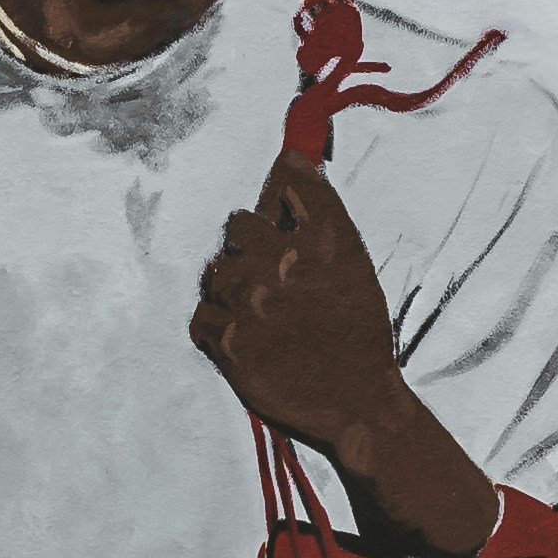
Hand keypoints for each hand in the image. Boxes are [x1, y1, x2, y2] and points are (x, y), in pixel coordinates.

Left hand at [191, 151, 406, 470]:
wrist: (357, 401)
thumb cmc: (355, 328)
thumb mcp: (352, 260)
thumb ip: (318, 207)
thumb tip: (288, 156)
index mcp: (322, 243)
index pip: (284, 183)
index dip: (276, 203)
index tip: (279, 221)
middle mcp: (284, 267)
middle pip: (237, 228)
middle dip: (249, 247)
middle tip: (269, 278)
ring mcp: (252, 307)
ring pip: (214, 272)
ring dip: (230, 288)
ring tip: (258, 311)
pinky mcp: (230, 345)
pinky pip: (201, 315)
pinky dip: (216, 324)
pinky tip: (244, 334)